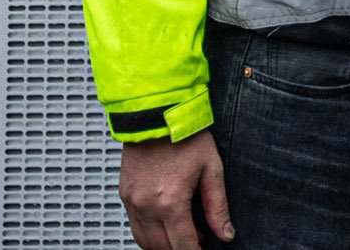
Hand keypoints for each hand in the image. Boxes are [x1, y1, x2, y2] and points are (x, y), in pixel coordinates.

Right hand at [119, 129, 231, 248]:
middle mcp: (146, 205)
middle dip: (180, 249)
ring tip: (183, 233)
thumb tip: (225, 234)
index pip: (182, 246)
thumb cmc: (186, 136)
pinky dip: (149, 233)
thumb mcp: (211, 169)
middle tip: (198, 241)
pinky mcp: (124, 194)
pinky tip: (165, 223)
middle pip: (161, 248)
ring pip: (144, 241)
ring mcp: (132, 201)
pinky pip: (134, 226)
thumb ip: (217, 206)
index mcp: (170, 201)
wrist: (157, 113)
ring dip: (163, 245)